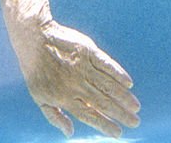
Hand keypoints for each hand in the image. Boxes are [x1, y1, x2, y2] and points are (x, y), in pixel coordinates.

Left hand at [11, 19, 139, 137]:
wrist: (34, 38)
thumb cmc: (36, 70)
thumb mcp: (39, 97)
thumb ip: (54, 116)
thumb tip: (69, 133)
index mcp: (64, 97)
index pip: (89, 115)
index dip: (105, 125)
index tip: (119, 133)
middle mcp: (76, 84)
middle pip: (103, 102)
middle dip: (121, 114)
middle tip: (135, 122)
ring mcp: (83, 67)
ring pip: (108, 85)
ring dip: (124, 97)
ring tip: (136, 107)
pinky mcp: (88, 51)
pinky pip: (107, 64)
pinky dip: (118, 74)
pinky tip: (129, 83)